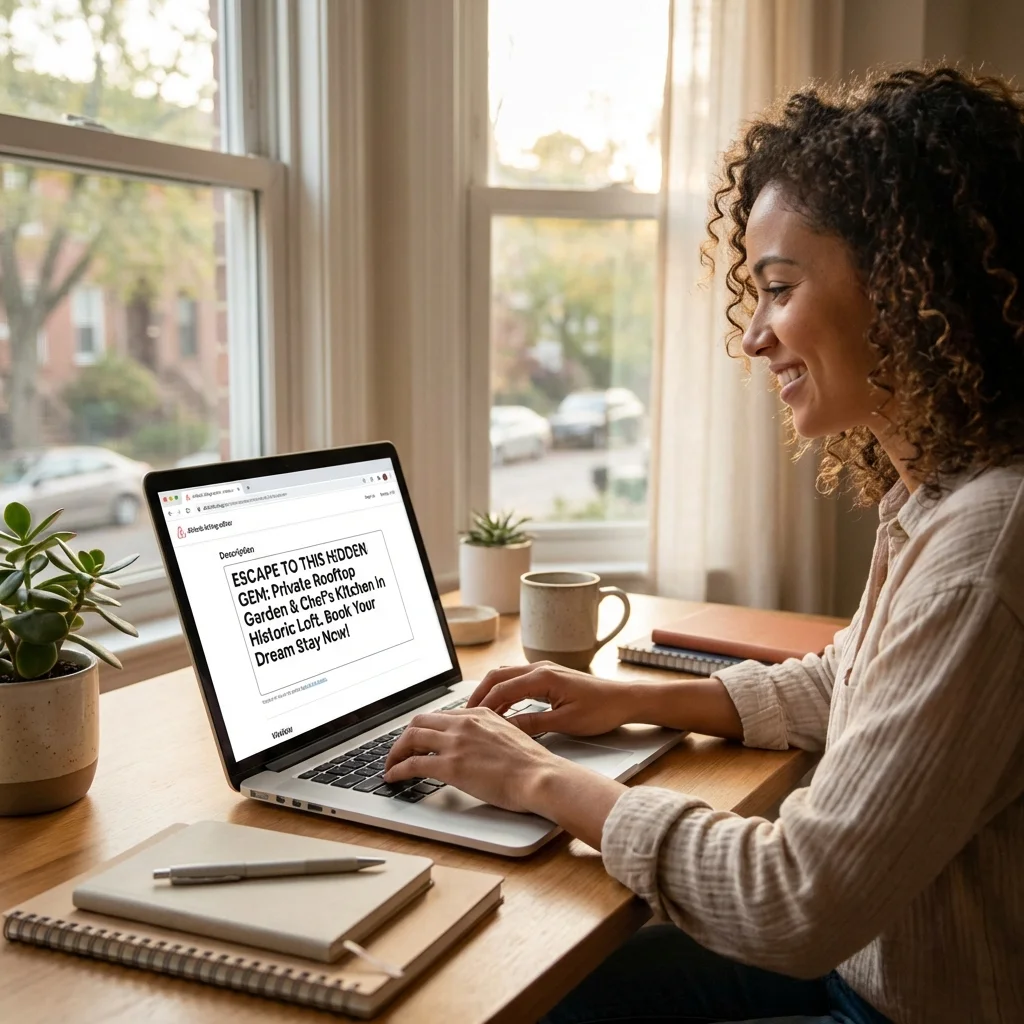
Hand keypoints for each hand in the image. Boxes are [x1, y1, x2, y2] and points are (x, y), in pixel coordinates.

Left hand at [383, 707, 563, 812]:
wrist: (540, 776)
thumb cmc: (532, 764)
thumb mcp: (510, 735)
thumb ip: (489, 734)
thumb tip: (479, 747)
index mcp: (480, 713)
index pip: (441, 715)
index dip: (425, 729)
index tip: (418, 740)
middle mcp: (465, 722)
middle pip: (420, 721)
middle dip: (405, 737)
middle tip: (399, 751)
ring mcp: (456, 742)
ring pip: (411, 738)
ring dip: (395, 752)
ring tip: (391, 765)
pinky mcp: (451, 765)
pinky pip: (413, 763)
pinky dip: (397, 769)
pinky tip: (394, 777)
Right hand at [466, 661, 633, 736]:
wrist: (625, 699)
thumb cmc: (601, 710)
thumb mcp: (566, 723)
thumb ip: (533, 723)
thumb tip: (506, 729)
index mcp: (543, 677)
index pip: (502, 689)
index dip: (483, 706)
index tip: (469, 722)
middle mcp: (540, 668)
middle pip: (497, 677)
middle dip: (478, 695)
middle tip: (463, 716)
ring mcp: (544, 669)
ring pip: (506, 676)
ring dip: (490, 692)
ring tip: (476, 713)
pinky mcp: (548, 676)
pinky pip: (517, 679)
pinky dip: (504, 692)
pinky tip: (500, 708)